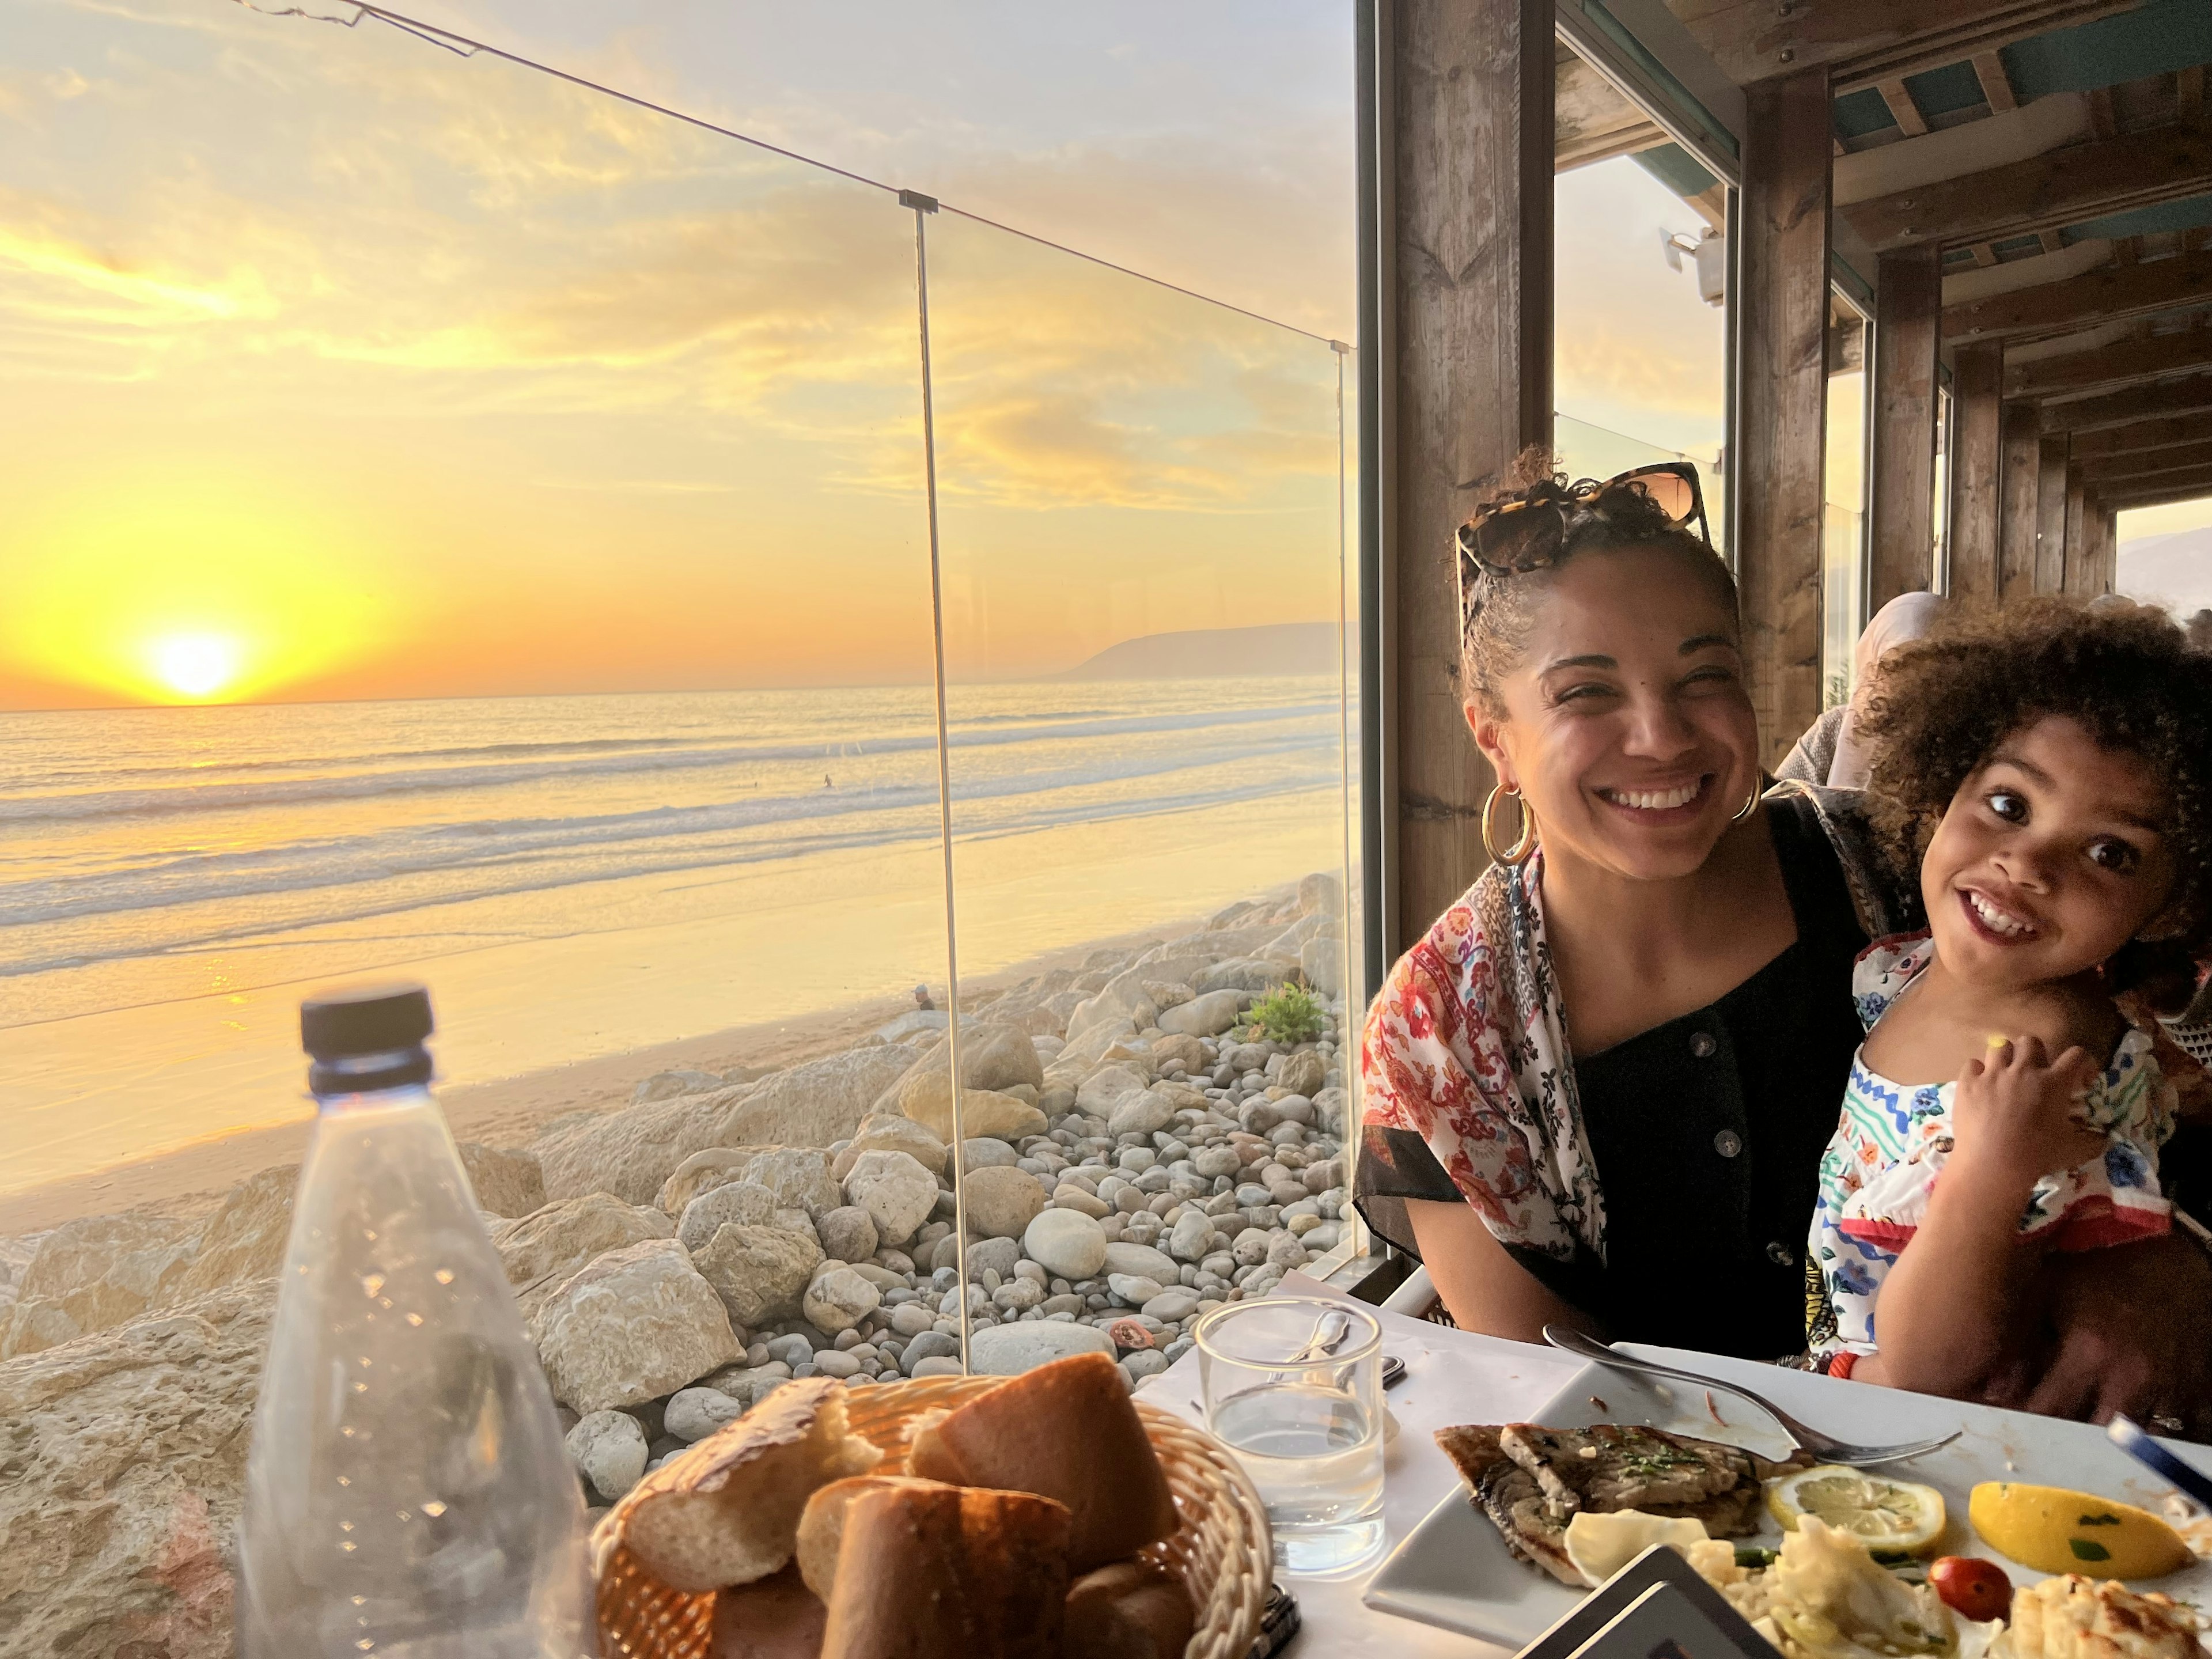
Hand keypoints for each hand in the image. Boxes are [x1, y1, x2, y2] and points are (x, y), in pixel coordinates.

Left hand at [1949, 1035, 2105, 1190]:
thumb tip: (2104, 1139)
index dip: (2084, 1063)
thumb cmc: (2037, 1157)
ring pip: (1999, 1047)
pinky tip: (1981, 1087)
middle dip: (2036, 1055)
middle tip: (2036, 1075)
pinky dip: (1978, 1073)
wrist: (1992, 1165)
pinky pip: (1972, 1064)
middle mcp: (2023, 1071)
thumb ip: (2093, 1142)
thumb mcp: (2074, 1151)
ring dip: (2006, 1060)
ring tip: (2006, 1078)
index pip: (2077, 1055)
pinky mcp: (1968, 1083)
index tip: (2081, 1080)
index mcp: (2054, 1083)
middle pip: (2031, 1042)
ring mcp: (1993, 1074)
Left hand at [1994, 1235, 2211, 1432]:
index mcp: (2090, 1352)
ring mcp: (2171, 1387)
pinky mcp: (2199, 1389)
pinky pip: (2181, 1432)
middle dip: (2069, 1442)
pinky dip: (2158, 1437)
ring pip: (2138, 1441)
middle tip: (2050, 1436)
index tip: (2009, 1427)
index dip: (2025, 1425)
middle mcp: (2132, 1377)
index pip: (2048, 1413)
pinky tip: (2136, 1428)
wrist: (2171, 1251)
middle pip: (2093, 1438)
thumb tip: (1991, 1392)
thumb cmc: (2101, 1267)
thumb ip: (2018, 1341)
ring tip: (2090, 1429)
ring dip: (2111, 1441)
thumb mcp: (2049, 1290)